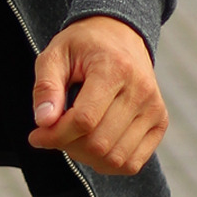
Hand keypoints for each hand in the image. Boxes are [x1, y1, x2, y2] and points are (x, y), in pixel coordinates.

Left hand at [28, 15, 167, 174]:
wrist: (118, 33)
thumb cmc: (82, 44)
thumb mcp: (54, 54)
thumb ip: (46, 86)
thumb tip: (43, 121)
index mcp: (114, 68)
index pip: (84, 119)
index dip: (56, 134)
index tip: (36, 135)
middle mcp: (140, 91)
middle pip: (99, 142)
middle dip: (67, 145)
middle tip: (51, 133)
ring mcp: (154, 109)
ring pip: (116, 158)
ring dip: (85, 156)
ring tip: (70, 136)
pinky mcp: (160, 122)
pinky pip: (133, 162)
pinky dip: (107, 163)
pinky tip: (89, 144)